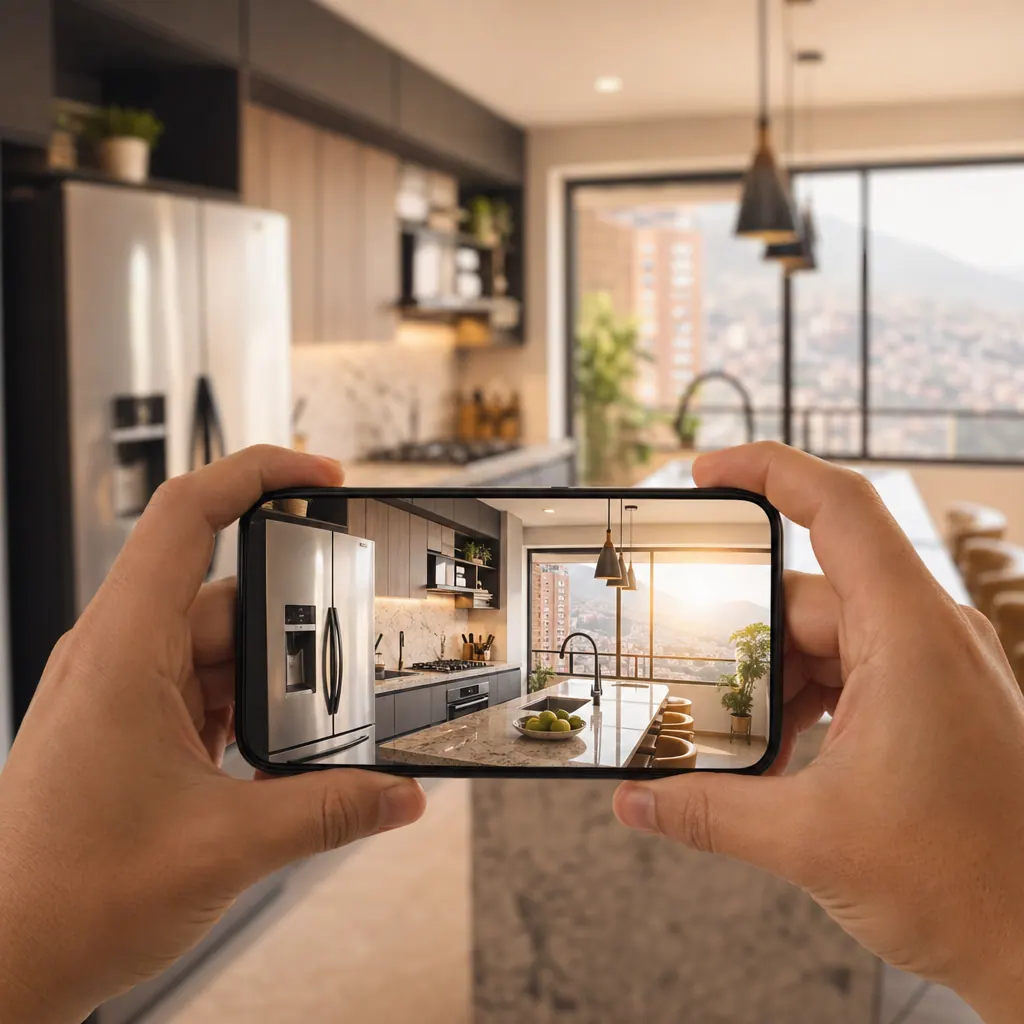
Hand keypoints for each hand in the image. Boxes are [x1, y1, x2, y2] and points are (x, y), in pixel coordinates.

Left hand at [0, 446, 425, 1023]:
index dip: (261, 474)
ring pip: (222, 649)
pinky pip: (208, 689)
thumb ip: (329, 812)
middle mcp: (120, 656)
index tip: (322, 477)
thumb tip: (397, 795)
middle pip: (230, 594)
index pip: (189, 514)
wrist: (3, 961)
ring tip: (308, 733)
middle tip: (341, 670)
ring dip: (273, 683)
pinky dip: (250, 711)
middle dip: (295, 625)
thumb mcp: (227, 846)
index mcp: (124, 651)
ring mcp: (126, 690)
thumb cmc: (65, 897)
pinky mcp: (134, 724)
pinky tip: (274, 755)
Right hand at [613, 442, 1023, 1023]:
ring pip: (823, 639)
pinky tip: (779, 757)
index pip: (837, 507)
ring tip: (741, 744)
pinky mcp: (930, 701)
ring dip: (773, 685)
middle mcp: (924, 635)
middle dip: (741, 641)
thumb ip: (709, 812)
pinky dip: (804, 704)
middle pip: (805, 594)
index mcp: (907, 635)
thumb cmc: (968, 882)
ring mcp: (931, 668)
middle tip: (689, 683)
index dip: (766, 470)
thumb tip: (636, 803)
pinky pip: (847, 672)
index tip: (703, 472)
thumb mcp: (812, 840)